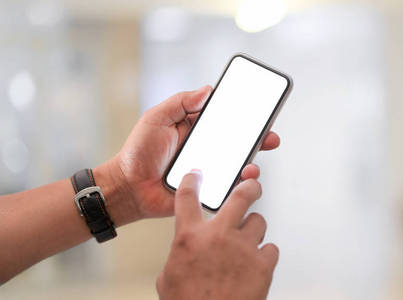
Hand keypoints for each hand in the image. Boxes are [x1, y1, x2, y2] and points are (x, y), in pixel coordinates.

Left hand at [95, 86, 280, 224]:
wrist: (128, 188)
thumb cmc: (139, 152)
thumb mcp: (157, 118)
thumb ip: (180, 102)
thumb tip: (208, 90)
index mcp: (196, 129)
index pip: (224, 119)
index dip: (242, 114)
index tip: (259, 109)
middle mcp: (206, 149)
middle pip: (238, 142)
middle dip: (258, 137)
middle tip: (270, 135)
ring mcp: (209, 170)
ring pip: (238, 164)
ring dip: (252, 159)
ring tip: (258, 157)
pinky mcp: (208, 189)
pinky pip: (229, 186)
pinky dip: (241, 182)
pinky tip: (246, 176)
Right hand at [157, 170, 278, 299]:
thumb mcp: (169, 278)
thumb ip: (179, 256)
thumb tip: (185, 253)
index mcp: (190, 237)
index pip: (187, 197)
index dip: (192, 181)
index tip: (197, 175)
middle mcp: (218, 236)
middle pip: (241, 196)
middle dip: (249, 186)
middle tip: (251, 186)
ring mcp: (243, 248)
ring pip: (259, 222)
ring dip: (254, 231)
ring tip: (247, 245)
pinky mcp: (263, 264)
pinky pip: (271, 248)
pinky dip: (265, 255)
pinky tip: (257, 264)